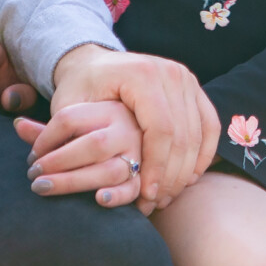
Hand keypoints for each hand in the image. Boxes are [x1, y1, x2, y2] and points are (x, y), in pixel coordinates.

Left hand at [13, 99, 144, 207]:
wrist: (144, 129)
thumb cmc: (101, 125)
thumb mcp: (77, 120)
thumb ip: (48, 128)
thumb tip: (16, 124)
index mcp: (108, 107)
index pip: (69, 119)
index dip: (44, 139)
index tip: (31, 156)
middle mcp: (127, 128)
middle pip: (91, 145)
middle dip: (58, 162)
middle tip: (33, 176)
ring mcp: (139, 152)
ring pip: (109, 169)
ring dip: (73, 182)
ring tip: (44, 188)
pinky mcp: (145, 176)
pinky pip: (133, 187)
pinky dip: (117, 196)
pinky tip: (98, 200)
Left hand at [40, 45, 215, 213]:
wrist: (94, 63)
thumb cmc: (79, 88)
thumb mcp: (67, 106)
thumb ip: (65, 133)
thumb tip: (56, 166)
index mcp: (142, 73)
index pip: (161, 129)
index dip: (157, 166)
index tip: (147, 194)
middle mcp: (170, 71)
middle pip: (183, 134)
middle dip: (172, 174)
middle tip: (158, 202)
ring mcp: (186, 78)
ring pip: (199, 133)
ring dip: (186, 169)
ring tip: (168, 195)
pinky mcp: (195, 87)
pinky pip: (209, 126)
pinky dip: (202, 154)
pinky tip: (187, 178)